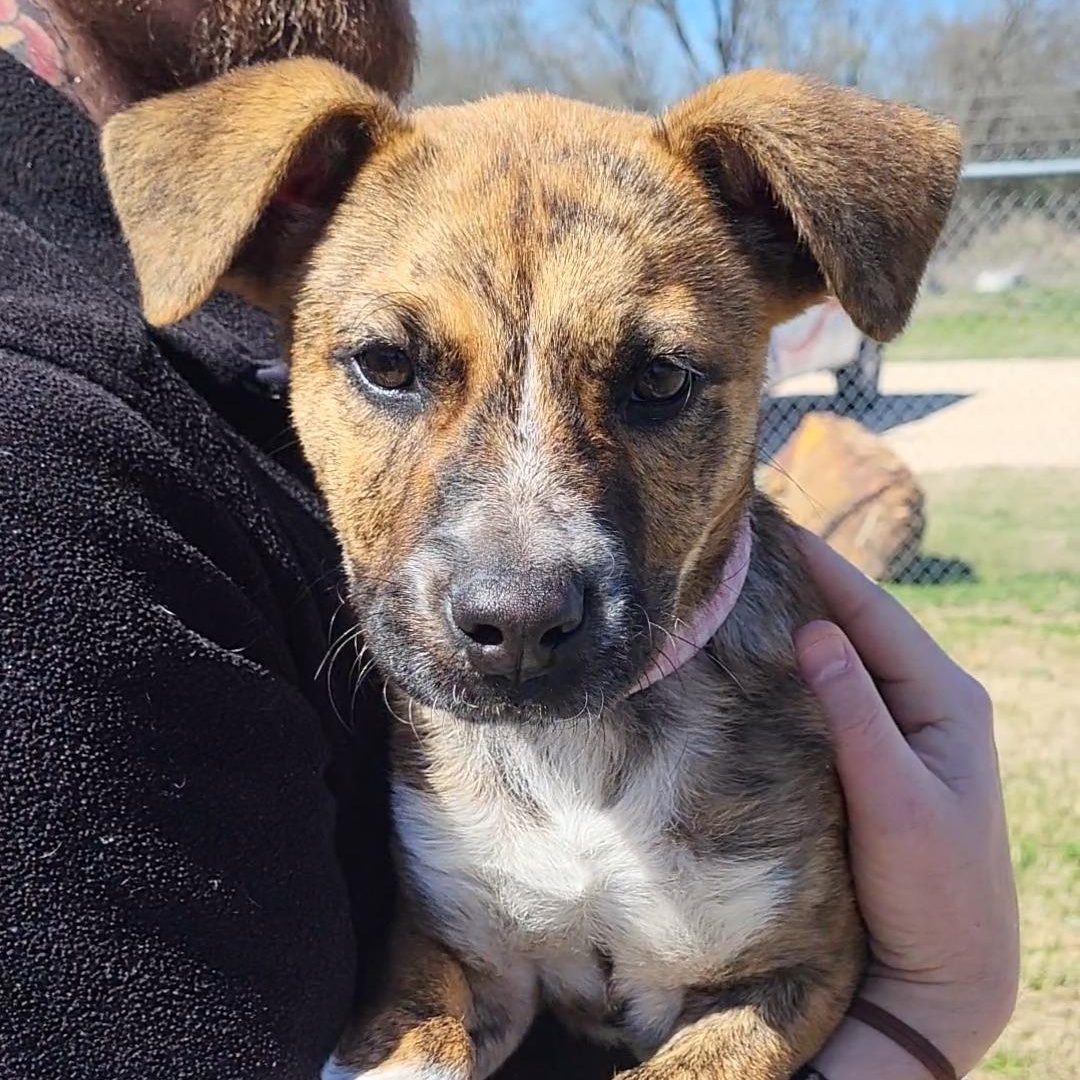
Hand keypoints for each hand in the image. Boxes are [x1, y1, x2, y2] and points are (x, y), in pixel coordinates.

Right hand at [793, 531, 1018, 1078]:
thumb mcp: (897, 800)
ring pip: (846, 656)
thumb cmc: (933, 890)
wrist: (946, 971)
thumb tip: (816, 632)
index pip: (876, 613)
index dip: (825, 567)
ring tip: (746, 587)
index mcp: (949, 699)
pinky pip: (838, 692)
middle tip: (746, 549)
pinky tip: (765, 656)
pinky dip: (801, 667)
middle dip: (806, 584)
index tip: (772, 529)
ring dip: (800, 622)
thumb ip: (857, 715)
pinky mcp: (880, 754)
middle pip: (860, 625)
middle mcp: (931, 702)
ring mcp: (906, 727)